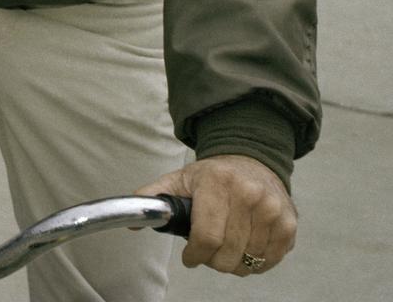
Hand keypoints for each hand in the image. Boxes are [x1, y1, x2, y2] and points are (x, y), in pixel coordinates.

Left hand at [136, 155, 296, 275]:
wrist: (251, 160)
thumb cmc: (213, 175)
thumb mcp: (180, 178)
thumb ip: (153, 197)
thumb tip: (133, 223)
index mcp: (218, 182)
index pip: (206, 236)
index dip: (195, 254)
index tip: (190, 257)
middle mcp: (249, 194)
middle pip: (228, 254)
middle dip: (213, 261)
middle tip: (208, 252)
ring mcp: (272, 210)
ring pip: (249, 261)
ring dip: (234, 263)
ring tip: (225, 248)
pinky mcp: (289, 224)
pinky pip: (269, 261)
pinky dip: (255, 262)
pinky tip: (244, 246)